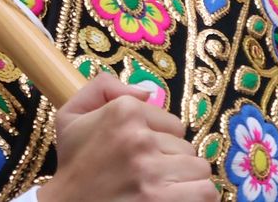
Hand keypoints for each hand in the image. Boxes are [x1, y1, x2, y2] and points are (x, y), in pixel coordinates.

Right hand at [36, 74, 216, 201]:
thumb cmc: (73, 162)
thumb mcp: (73, 113)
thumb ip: (104, 87)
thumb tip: (147, 92)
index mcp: (122, 111)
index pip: (173, 124)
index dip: (162, 140)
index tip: (143, 153)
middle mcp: (138, 137)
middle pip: (187, 148)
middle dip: (173, 161)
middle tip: (151, 174)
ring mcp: (150, 171)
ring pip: (199, 169)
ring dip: (187, 181)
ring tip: (167, 188)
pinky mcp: (159, 200)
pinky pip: (204, 192)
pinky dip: (197, 197)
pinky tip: (179, 198)